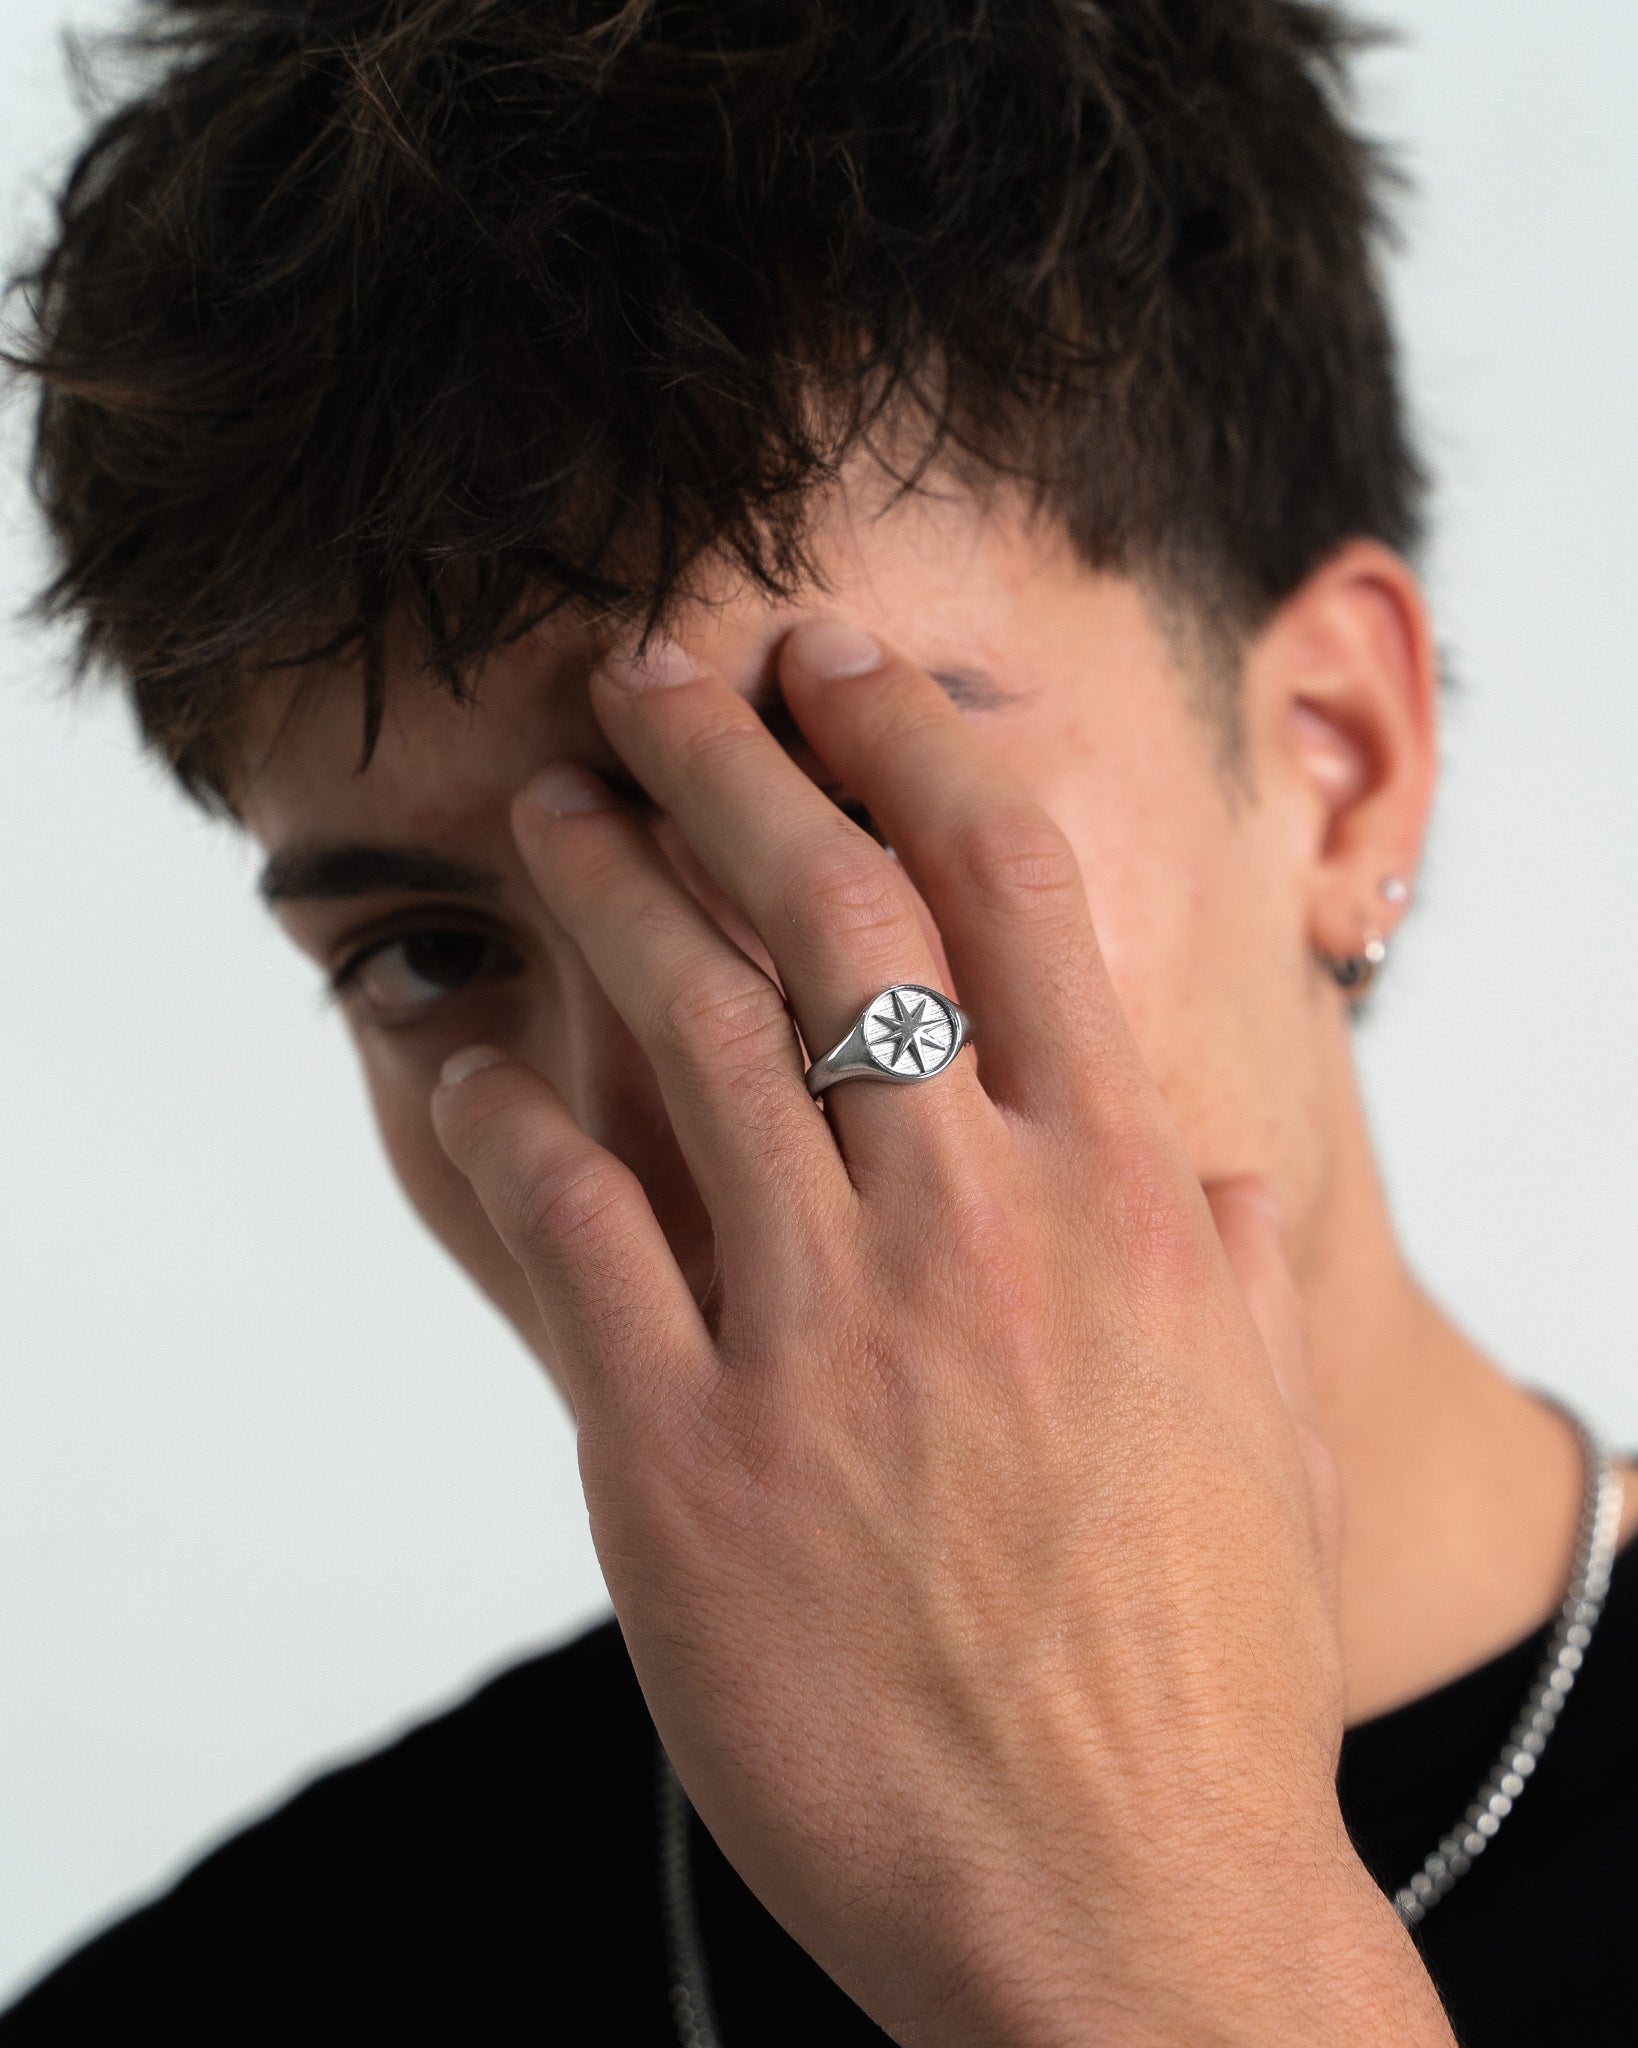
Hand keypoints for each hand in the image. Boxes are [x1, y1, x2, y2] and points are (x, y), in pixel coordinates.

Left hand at [432, 621, 1449, 2045]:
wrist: (1115, 1905)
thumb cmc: (1199, 1671)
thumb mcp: (1260, 1439)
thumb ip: (1238, 1275)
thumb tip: (1236, 1175)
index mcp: (1123, 1200)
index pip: (1010, 883)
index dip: (910, 737)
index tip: (838, 666)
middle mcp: (973, 1227)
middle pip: (828, 904)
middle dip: (728, 753)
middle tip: (650, 677)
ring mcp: (822, 1334)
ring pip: (689, 1023)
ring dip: (607, 883)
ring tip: (556, 810)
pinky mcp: (684, 1454)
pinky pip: (573, 1223)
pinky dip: (507, 1114)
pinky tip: (468, 1057)